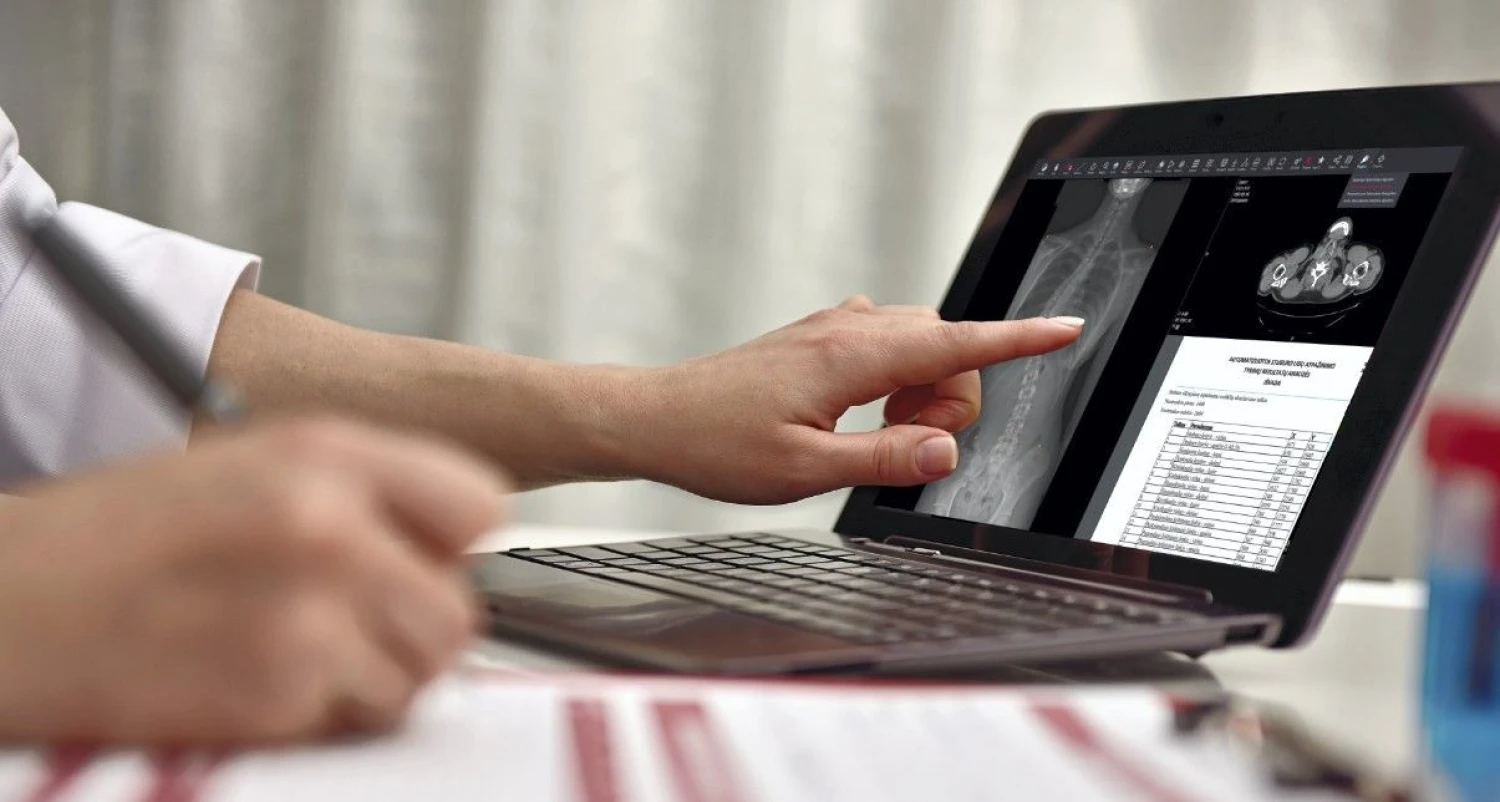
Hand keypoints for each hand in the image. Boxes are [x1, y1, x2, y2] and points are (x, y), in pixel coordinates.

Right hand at [0, 417, 506, 744]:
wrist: (0, 607)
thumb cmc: (107, 543)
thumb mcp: (245, 468)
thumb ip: (356, 496)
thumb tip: (445, 550)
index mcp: (324, 452)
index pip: (478, 503)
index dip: (448, 548)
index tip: (420, 565)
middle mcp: (329, 523)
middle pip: (457, 608)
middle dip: (409, 631)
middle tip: (343, 628)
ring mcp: (308, 610)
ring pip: (418, 675)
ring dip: (367, 680)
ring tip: (285, 653)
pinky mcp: (277, 689)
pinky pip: (355, 721)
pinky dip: (315, 718)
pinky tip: (248, 681)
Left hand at [624, 296, 1082, 502]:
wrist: (656, 418)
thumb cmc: (716, 443)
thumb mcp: (804, 470)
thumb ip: (883, 458)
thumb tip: (946, 449)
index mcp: (851, 356)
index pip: (955, 342)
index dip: (1017, 339)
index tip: (1065, 329)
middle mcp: (846, 328)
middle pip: (946, 344)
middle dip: (951, 396)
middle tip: (905, 447)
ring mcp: (831, 328)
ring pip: (919, 341)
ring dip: (922, 388)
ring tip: (876, 434)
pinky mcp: (819, 338)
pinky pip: (887, 342)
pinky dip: (897, 375)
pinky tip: (861, 412)